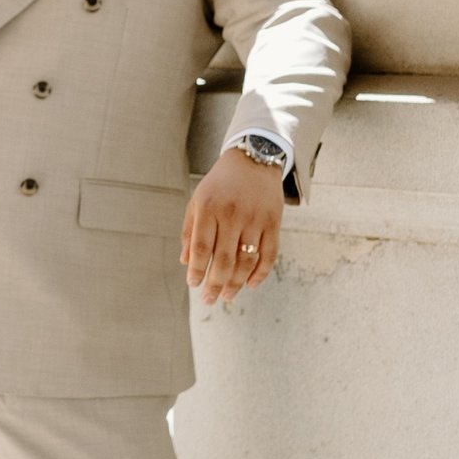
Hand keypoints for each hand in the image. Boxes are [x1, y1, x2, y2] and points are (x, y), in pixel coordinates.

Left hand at [182, 147, 282, 304]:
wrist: (254, 159)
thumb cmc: (221, 183)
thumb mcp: (198, 200)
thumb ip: (190, 231)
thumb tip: (185, 262)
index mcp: (209, 207)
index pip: (200, 248)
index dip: (196, 270)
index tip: (193, 284)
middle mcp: (232, 214)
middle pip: (223, 260)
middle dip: (215, 284)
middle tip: (209, 298)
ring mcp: (255, 219)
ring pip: (246, 262)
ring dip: (236, 284)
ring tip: (228, 296)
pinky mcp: (273, 223)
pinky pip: (269, 255)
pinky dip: (260, 274)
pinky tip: (250, 285)